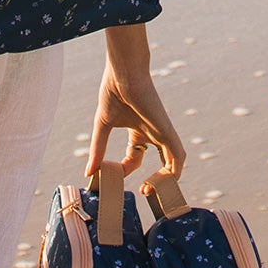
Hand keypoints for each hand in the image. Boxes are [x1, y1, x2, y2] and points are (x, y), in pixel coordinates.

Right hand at [88, 55, 185, 184]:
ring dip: (166, 182)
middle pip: (162, 164)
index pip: (135, 158)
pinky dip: (174, 173)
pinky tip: (163, 182)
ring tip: (151, 192)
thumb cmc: (114, 93)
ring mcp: (162, 134)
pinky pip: (179, 158)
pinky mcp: (168, 132)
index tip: (111, 177)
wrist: (124, 74)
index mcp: (138, 131)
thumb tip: (89, 172)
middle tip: (143, 193)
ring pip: (174, 164)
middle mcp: (153, 134)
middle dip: (155, 182)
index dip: (125, 171)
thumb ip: (98, 150)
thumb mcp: (103, 127)